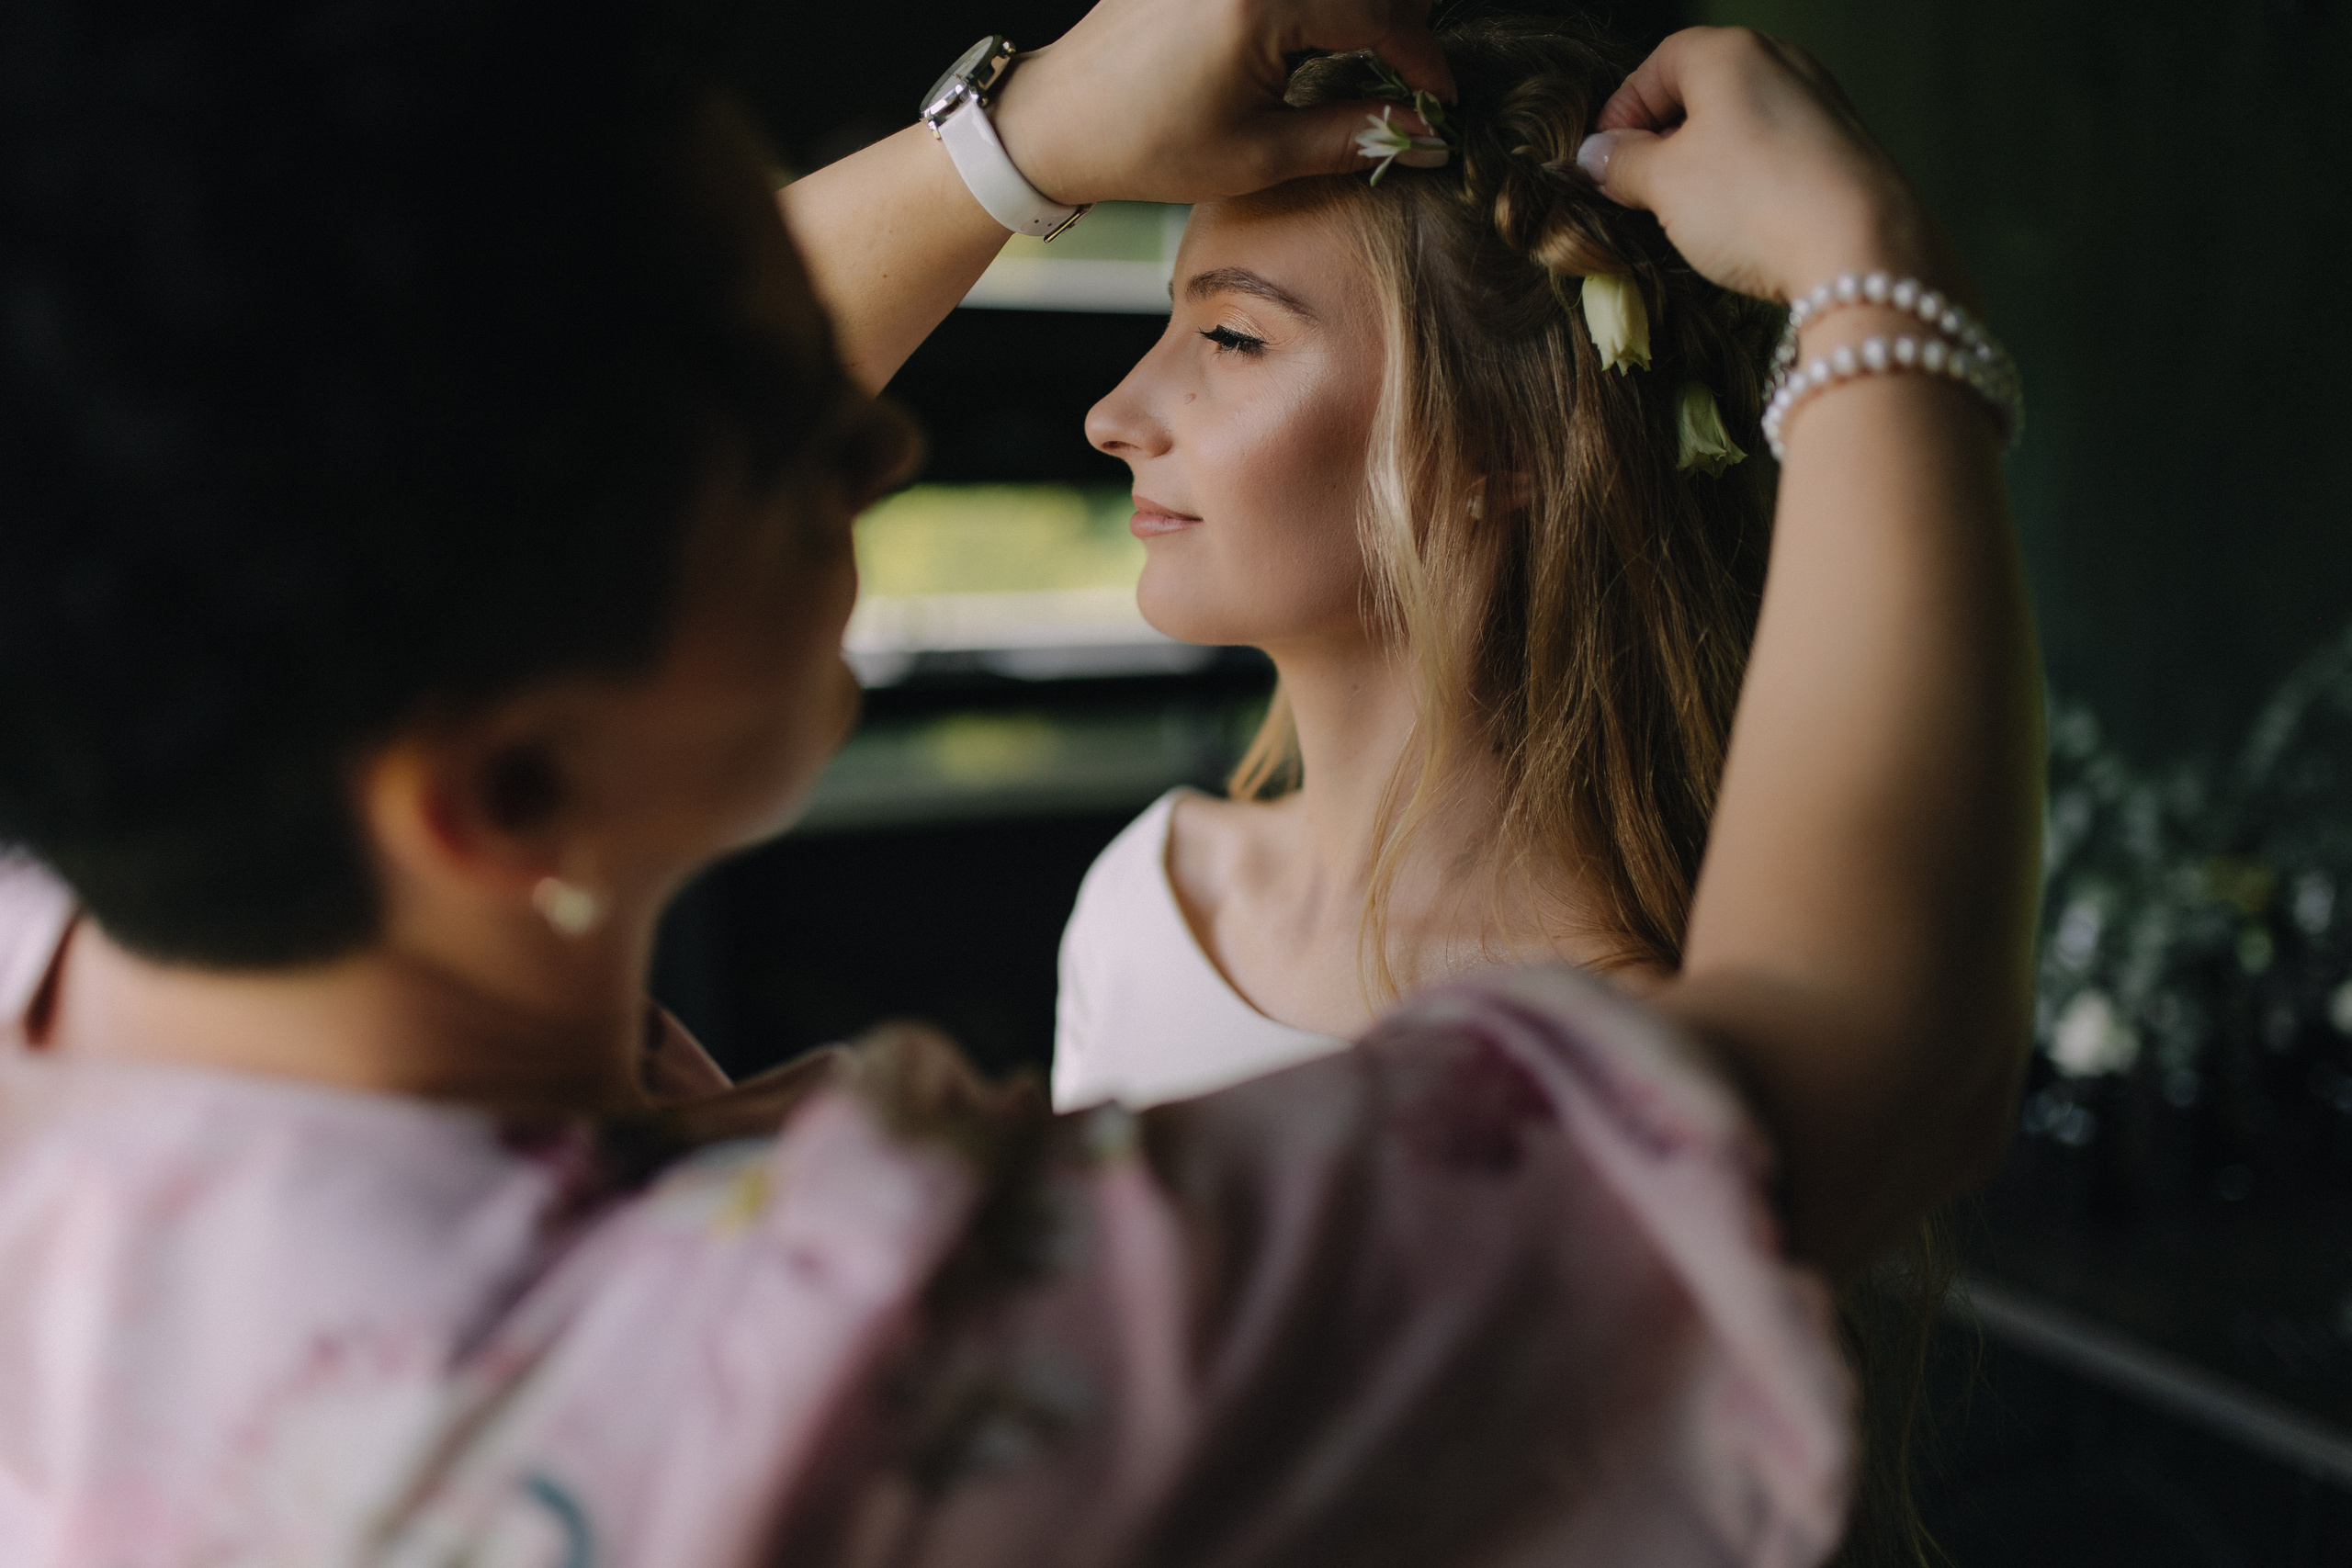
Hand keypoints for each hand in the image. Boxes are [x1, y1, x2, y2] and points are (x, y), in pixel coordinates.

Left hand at [989, 0, 1453, 207]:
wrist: (1059, 119)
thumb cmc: (1146, 144)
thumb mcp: (1259, 155)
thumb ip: (1353, 136)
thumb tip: (1426, 133)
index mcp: (1261, 0)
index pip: (1380, 17)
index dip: (1423, 63)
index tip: (1442, 101)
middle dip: (1400, 23)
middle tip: (1413, 79)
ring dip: (1361, 10)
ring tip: (1374, 58)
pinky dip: (1318, 5)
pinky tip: (1324, 34)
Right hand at [1574, 28, 1964, 306]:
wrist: (1862, 249)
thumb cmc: (1751, 202)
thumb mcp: (1663, 184)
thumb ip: (1622, 164)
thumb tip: (1597, 156)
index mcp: (1730, 52)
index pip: (1656, 66)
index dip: (1621, 114)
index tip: (1603, 163)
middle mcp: (1782, 63)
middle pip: (1703, 92)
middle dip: (1664, 141)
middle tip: (1639, 192)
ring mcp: (1822, 104)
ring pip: (1743, 124)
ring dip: (1707, 165)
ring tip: (1688, 215)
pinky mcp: (1848, 148)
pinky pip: (1780, 153)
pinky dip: (1751, 180)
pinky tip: (1743, 224)